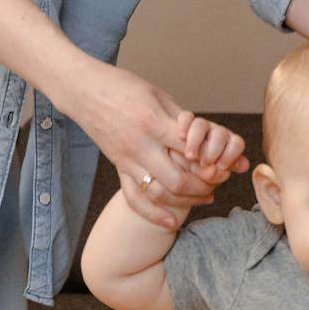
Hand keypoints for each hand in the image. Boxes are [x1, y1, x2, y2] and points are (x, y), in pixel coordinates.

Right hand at [70, 66, 244, 229]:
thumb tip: (207, 135)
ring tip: (206, 196)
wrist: (83, 91)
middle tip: (219, 182)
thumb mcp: (158, 95)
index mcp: (154, 123)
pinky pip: (134, 198)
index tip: (225, 161)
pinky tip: (171, 222)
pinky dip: (153, 214)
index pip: (191, 151)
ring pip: (159, 194)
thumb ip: (181, 119)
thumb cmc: (123, 87)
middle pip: (178, 180)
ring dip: (186, 201)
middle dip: (204, 186)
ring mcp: (127, 160)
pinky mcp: (118, 168)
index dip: (213, 160)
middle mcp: (140, 146)